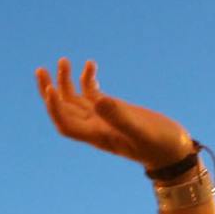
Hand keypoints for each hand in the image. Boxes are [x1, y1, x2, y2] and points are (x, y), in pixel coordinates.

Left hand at [35, 57, 194, 169]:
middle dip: (50, 91)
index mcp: (98, 136)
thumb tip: (99, 100)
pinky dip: (88, 79)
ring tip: (63, 60)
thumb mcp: (141, 131)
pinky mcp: (113, 110)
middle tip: (41, 70)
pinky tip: (90, 64)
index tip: (51, 90)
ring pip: (75, 100)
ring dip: (66, 81)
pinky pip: (93, 93)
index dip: (55, 109)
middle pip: (64, 110)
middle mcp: (95, 127)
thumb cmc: (160, 146)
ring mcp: (103, 118)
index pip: (67, 124)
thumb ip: (120, 117)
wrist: (174, 152)